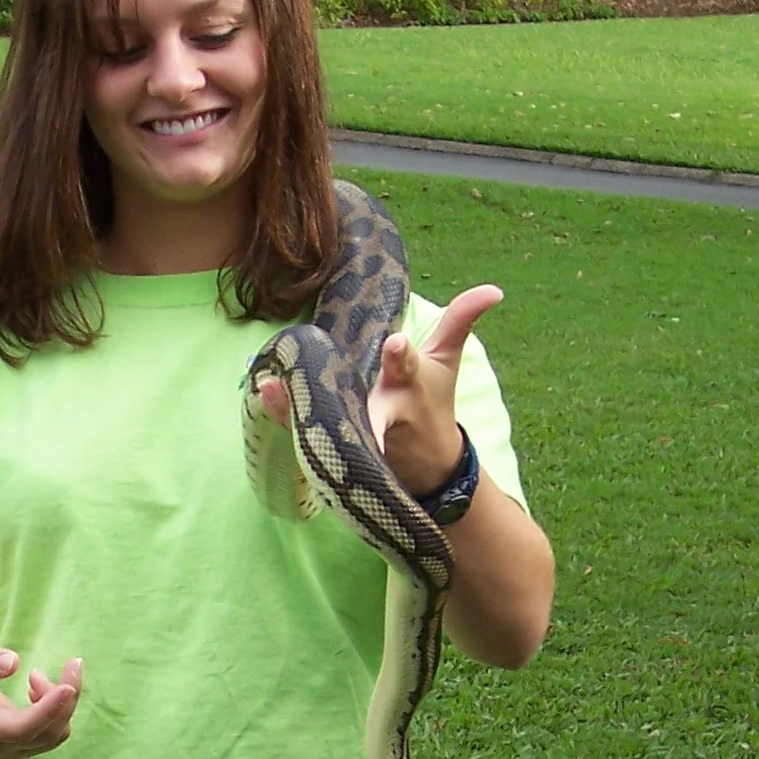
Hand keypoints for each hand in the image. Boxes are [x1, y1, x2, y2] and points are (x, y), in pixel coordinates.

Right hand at [0, 644, 82, 758]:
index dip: (48, 711)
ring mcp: (14, 749)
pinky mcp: (24, 744)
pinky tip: (37, 689)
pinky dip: (59, 708)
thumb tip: (14, 663)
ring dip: (63, 701)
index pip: (20, 729)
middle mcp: (0, 745)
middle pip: (48, 733)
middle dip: (68, 698)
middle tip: (72, 662)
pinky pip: (55, 732)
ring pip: (57, 733)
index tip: (67, 687)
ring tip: (35, 678)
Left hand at [249, 285, 500, 499]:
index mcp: (410, 383)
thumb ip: (461, 321)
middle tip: (347, 404)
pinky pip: (310, 435)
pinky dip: (287, 420)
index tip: (394, 342)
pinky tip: (265, 396)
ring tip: (274, 392)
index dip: (401, 355)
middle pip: (372, 409)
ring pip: (335, 426)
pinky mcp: (341, 451)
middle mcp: (386, 410)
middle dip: (361, 407)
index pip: (407, 363)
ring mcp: (363, 434)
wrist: (429, 468)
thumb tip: (494, 290)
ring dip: (305, 413)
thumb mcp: (447, 361)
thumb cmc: (432, 401)